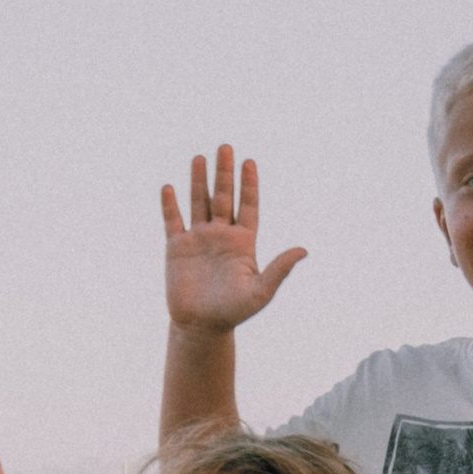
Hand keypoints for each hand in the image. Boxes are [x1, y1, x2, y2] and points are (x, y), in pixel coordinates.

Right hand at [160, 145, 307, 339]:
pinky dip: (170, 205)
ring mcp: (198, 239)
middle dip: (224, 173)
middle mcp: (221, 236)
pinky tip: (169, 187)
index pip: (247, 206)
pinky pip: (173, 221)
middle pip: (223, 197)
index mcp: (243, 242)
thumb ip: (280, 269)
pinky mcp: (177, 248)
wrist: (202, 326)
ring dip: (198, 180)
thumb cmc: (234, 312)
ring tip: (199, 157)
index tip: (249, 162)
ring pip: (199, 203)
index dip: (249, 184)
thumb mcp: (261, 291)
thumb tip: (303, 250)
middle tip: (225, 147)